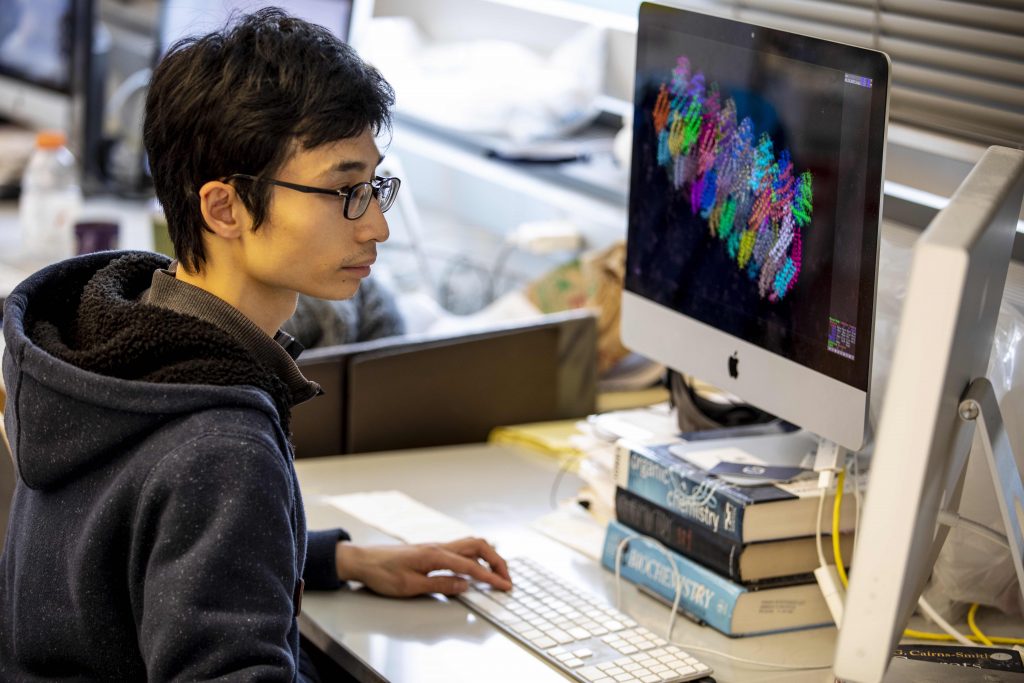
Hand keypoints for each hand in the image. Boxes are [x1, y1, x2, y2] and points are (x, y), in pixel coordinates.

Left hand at [335, 537, 512, 597]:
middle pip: (478, 546)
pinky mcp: (431, 551)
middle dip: (497, 560)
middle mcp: (439, 547)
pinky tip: (475, 568)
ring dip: (487, 556)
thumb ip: (440, 585)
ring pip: (470, 545)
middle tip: (506, 578)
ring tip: (496, 573)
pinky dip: (474, 557)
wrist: (363, 561)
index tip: (504, 586)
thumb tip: (465, 585)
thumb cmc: (382, 574)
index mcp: (436, 555)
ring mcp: (436, 547)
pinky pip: (460, 550)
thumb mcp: (410, 586)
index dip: (491, 577)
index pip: (472, 566)